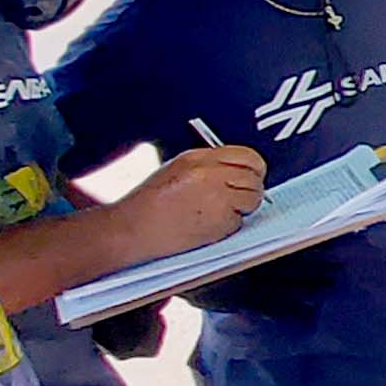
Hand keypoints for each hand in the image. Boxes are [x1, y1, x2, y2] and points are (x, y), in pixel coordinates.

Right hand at [123, 146, 266, 255]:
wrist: (131, 229)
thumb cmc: (147, 204)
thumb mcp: (176, 170)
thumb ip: (208, 166)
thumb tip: (236, 170)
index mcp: (198, 158)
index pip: (248, 156)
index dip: (254, 168)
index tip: (252, 175)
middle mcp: (210, 174)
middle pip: (254, 178)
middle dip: (249, 189)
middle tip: (236, 198)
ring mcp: (217, 198)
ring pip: (253, 199)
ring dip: (242, 208)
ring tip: (218, 212)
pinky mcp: (219, 222)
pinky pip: (239, 221)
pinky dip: (229, 225)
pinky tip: (208, 224)